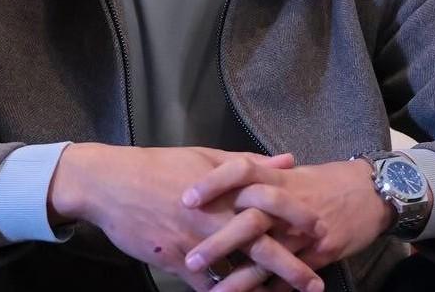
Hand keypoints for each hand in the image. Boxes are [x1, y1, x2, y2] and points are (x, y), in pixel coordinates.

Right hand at [49, 144, 323, 291]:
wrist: (112, 183)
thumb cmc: (160, 166)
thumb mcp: (206, 157)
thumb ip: (248, 163)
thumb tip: (287, 160)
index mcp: (225, 186)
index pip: (270, 203)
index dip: (296, 218)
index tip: (321, 230)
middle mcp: (215, 215)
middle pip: (260, 244)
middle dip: (291, 266)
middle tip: (316, 282)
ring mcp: (195, 240)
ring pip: (236, 271)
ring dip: (264, 289)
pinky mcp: (176, 261)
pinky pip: (206, 285)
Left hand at [181, 158, 402, 291]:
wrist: (371, 193)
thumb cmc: (322, 181)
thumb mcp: (290, 171)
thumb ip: (258, 173)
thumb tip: (218, 173)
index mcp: (278, 177)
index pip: (241, 171)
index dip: (214, 183)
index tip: (186, 198)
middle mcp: (288, 205)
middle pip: (251, 221)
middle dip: (220, 242)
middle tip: (191, 259)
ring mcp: (304, 233)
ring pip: (269, 258)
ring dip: (241, 278)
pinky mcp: (319, 255)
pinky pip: (290, 278)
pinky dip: (269, 290)